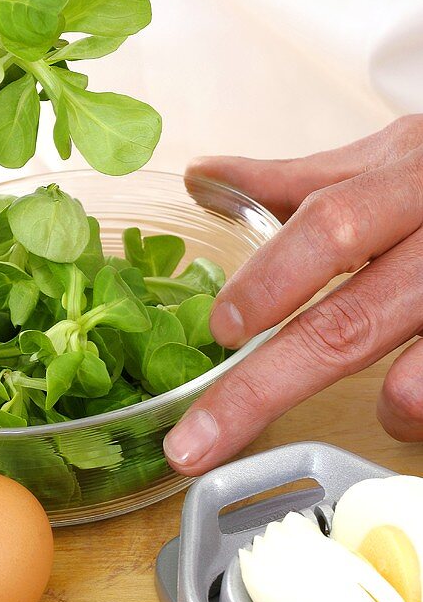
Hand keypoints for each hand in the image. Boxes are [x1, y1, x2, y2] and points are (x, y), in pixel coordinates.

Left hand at [163, 116, 422, 473]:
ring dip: (397, 405)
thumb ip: (296, 180)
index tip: (221, 329)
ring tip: (387, 417)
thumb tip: (202, 175)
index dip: (273, 281)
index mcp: (407, 179)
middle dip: (267, 386)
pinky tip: (418, 413)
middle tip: (199, 441)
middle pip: (352, 320)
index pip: (330, 228)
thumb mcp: (388, 160)